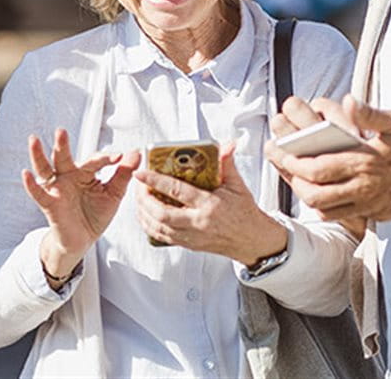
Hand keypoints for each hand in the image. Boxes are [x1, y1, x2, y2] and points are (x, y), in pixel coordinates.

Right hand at [22, 129, 140, 280]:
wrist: (82, 240)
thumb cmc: (95, 214)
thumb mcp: (113, 194)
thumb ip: (123, 174)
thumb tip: (136, 152)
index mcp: (84, 173)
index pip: (94, 160)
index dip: (106, 158)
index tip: (120, 157)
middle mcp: (67, 177)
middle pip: (63, 157)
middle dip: (61, 144)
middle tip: (61, 131)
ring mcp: (57, 189)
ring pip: (45, 169)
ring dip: (38, 155)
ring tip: (34, 140)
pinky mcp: (49, 204)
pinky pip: (38, 193)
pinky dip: (31, 185)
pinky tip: (26, 174)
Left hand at [135, 143, 287, 266]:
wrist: (252, 240)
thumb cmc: (245, 214)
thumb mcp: (238, 185)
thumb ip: (227, 164)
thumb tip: (226, 145)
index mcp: (210, 205)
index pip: (177, 191)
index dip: (155, 181)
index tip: (142, 173)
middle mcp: (198, 222)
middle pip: (162, 214)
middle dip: (144, 200)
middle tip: (139, 187)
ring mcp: (192, 236)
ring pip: (159, 228)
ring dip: (144, 214)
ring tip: (139, 199)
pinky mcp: (189, 245)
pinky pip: (163, 237)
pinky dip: (150, 226)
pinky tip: (146, 216)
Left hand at [265, 95, 390, 222]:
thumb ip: (370, 113)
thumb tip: (347, 101)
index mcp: (366, 163)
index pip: (318, 169)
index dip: (293, 163)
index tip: (280, 152)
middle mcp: (366, 189)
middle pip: (316, 195)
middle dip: (293, 181)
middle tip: (283, 166)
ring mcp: (372, 205)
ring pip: (327, 211)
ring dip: (308, 197)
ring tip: (298, 180)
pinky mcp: (379, 214)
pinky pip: (345, 217)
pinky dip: (328, 207)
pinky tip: (324, 191)